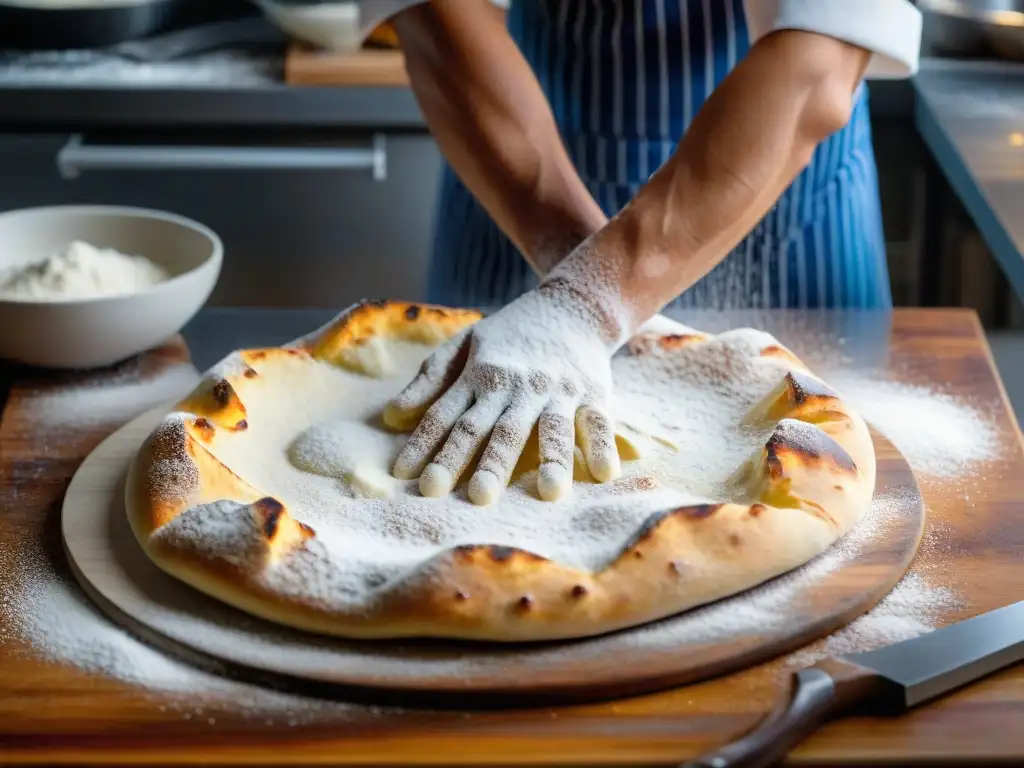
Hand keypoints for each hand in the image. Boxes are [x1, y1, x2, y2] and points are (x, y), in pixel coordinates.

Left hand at [383, 277, 626, 504]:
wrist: (572, 305)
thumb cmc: (511, 333)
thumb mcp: (464, 344)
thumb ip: (431, 380)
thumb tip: (391, 415)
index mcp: (481, 375)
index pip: (449, 417)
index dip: (429, 447)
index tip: (411, 480)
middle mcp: (518, 386)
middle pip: (500, 429)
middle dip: (489, 463)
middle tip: (477, 498)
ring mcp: (558, 391)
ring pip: (552, 428)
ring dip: (552, 460)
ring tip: (548, 492)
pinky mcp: (592, 393)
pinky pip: (599, 423)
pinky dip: (603, 447)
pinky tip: (603, 474)